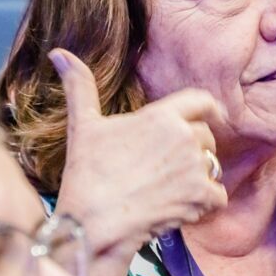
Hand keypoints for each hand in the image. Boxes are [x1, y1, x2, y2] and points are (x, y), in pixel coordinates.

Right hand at [50, 48, 227, 275]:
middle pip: (207, 137)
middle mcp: (183, 137)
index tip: (208, 120)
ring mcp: (194, 168)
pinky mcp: (200, 197)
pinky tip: (179, 208)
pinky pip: (218, 197)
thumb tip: (58, 54)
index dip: (206, 111)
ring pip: (213, 168)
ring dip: (199, 180)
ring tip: (169, 190)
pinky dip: (204, 206)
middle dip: (195, 151)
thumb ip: (80, 87)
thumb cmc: (86, 173)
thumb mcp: (83, 125)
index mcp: (161, 116)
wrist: (91, 222)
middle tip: (170, 169)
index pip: (202, 101)